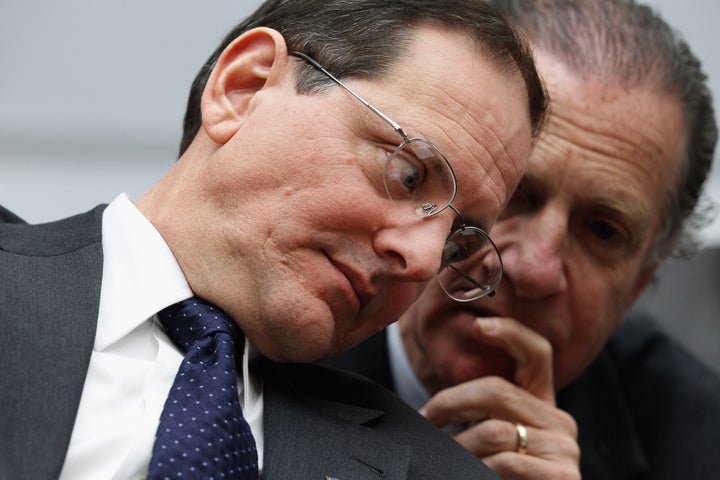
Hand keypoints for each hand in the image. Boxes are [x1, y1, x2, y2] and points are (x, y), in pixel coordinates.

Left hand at [419, 317, 580, 479]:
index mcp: (541, 406)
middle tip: (426, 420)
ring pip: (494, 431)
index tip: (479, 324)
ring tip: (441, 458)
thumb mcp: (492, 442)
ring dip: (456, 446)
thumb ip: (481, 417)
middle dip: (450, 403)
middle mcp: (560, 422)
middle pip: (497, 390)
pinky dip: (476, 470)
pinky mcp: (563, 478)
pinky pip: (506, 463)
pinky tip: (469, 475)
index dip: (510, 333)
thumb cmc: (499, 477)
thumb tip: (432, 410)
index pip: (536, 354)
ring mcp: (564, 451)